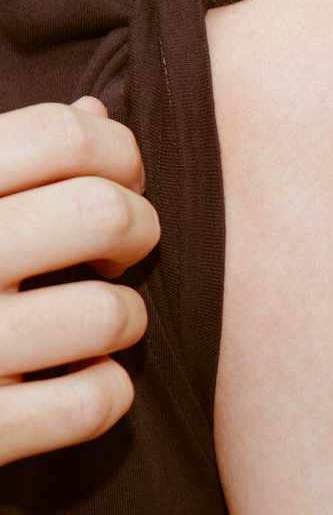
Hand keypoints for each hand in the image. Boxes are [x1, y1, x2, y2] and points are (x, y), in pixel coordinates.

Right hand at [0, 98, 158, 466]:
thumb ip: (10, 156)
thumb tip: (96, 113)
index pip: (64, 134)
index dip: (119, 153)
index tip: (118, 181)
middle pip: (104, 213)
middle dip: (138, 228)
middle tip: (115, 251)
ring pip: (110, 314)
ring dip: (125, 317)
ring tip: (92, 320)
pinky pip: (94, 402)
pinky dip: (106, 390)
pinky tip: (76, 378)